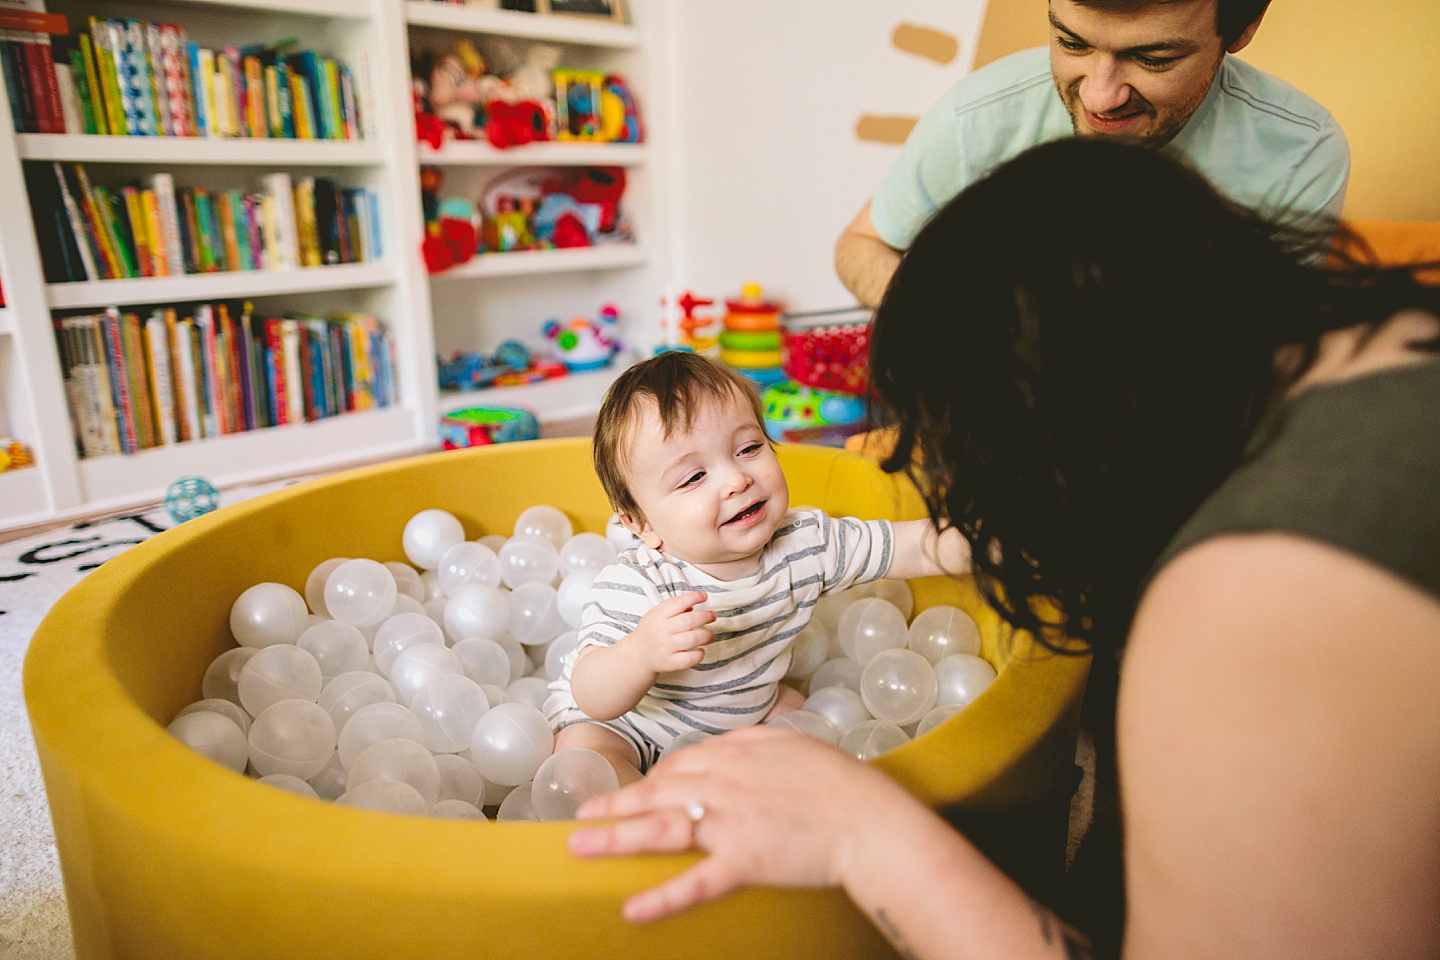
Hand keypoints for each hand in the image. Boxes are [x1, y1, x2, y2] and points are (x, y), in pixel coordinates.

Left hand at [567, 725, 919, 922]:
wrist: (869, 819)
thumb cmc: (839, 782)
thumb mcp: (792, 744)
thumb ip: (753, 741)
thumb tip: (728, 743)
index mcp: (735, 754)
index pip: (680, 765)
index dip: (653, 781)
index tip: (636, 793)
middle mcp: (724, 785)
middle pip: (656, 792)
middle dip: (615, 804)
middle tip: (581, 815)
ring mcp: (730, 824)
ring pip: (660, 829)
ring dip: (615, 837)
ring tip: (579, 846)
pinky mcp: (745, 862)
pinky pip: (696, 882)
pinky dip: (663, 897)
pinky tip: (632, 909)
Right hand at [624, 590, 715, 673]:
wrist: (637, 655)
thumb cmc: (651, 631)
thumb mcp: (656, 613)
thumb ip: (673, 605)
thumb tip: (694, 604)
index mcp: (659, 616)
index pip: (678, 603)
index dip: (694, 597)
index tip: (704, 596)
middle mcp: (662, 631)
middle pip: (689, 621)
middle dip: (706, 616)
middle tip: (713, 616)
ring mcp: (666, 648)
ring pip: (692, 639)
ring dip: (706, 635)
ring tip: (710, 635)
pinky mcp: (670, 663)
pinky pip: (689, 659)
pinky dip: (699, 654)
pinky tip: (700, 650)